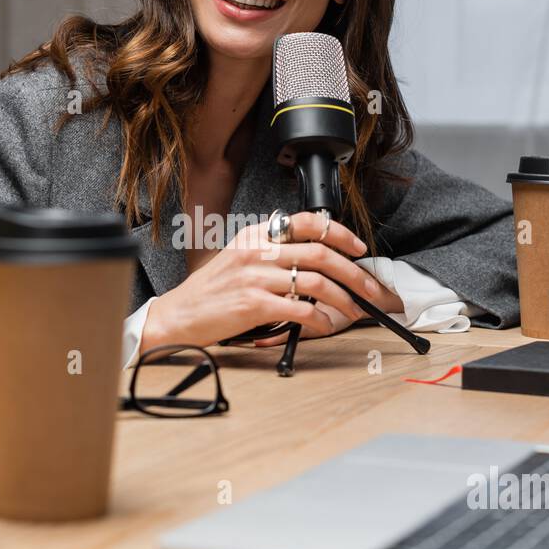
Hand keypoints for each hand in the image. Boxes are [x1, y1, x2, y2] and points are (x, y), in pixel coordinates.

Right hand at [140, 212, 398, 352]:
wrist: (179, 315)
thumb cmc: (210, 292)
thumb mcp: (239, 258)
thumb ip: (271, 252)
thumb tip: (311, 259)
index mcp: (256, 234)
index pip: (307, 222)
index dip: (339, 233)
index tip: (358, 247)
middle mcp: (257, 250)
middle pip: (321, 253)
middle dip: (354, 272)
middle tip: (369, 288)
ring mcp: (256, 277)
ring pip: (316, 282)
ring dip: (343, 298)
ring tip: (354, 310)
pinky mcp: (254, 304)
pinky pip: (300, 309)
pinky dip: (320, 319)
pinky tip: (325, 325)